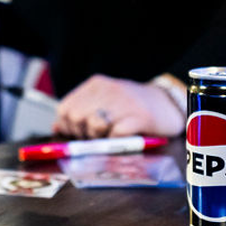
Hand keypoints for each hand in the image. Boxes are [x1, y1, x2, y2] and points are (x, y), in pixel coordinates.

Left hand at [53, 73, 185, 138]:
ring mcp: (124, 102)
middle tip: (97, 136)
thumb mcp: (105, 102)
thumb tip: (57, 126)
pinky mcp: (140, 116)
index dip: (68, 126)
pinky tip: (124, 137)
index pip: (65, 108)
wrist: (168, 103)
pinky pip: (116, 134)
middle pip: (76, 118)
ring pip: (94, 125)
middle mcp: (108, 89)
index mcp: (96, 84)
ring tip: (111, 135)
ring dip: (99, 138)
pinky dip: (116, 141)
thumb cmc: (133, 106)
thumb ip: (82, 111)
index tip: (80, 132)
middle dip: (82, 133)